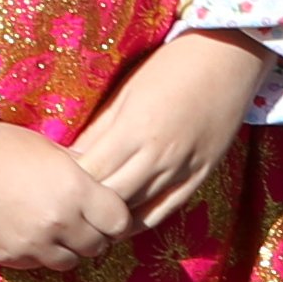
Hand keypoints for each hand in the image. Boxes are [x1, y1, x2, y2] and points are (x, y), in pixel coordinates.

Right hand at [0, 119, 137, 281]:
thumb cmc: (4, 147)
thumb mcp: (52, 151)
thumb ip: (82, 174)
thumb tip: (107, 186)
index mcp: (75, 189)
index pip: (119, 222)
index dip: (116, 219)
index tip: (107, 214)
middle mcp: (59, 221)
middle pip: (98, 246)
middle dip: (95, 236)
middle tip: (82, 223)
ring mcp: (33, 243)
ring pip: (71, 262)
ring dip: (69, 250)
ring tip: (56, 231)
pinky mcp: (10, 257)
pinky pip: (39, 265)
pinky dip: (41, 254)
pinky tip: (30, 235)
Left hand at [65, 32, 269, 241]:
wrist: (230, 58)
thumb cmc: (172, 65)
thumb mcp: (127, 92)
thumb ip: (100, 128)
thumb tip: (71, 156)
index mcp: (135, 129)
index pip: (90, 173)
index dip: (67, 182)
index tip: (52, 181)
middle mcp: (158, 155)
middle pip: (109, 198)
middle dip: (84, 203)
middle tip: (66, 203)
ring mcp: (182, 170)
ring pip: (135, 211)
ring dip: (108, 216)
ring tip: (86, 217)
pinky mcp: (200, 177)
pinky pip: (164, 212)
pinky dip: (139, 222)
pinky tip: (120, 223)